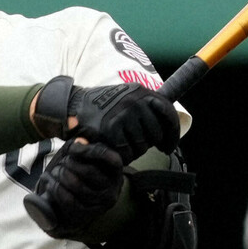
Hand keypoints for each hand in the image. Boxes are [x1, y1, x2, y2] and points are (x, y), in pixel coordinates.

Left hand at [23, 139, 123, 238]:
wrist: (86, 200)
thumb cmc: (88, 168)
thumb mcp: (89, 152)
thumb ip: (83, 136)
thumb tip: (73, 126)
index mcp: (116, 168)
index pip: (106, 156)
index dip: (86, 150)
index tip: (71, 147)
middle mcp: (113, 187)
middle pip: (89, 171)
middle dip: (70, 163)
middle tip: (62, 160)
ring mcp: (101, 203)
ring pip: (77, 185)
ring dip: (61, 175)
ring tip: (54, 170)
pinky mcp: (88, 214)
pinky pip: (69, 201)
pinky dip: (55, 189)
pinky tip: (48, 181)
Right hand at [32, 77, 179, 162]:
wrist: (74, 106)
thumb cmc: (104, 107)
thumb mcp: (128, 98)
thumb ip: (148, 109)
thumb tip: (171, 131)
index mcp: (142, 92)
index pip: (169, 115)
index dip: (172, 134)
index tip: (168, 146)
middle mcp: (135, 101)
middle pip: (156, 134)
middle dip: (148, 143)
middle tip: (133, 142)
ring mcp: (123, 114)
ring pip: (142, 146)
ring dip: (134, 150)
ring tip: (121, 142)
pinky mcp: (111, 129)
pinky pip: (127, 153)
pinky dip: (122, 156)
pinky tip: (114, 148)